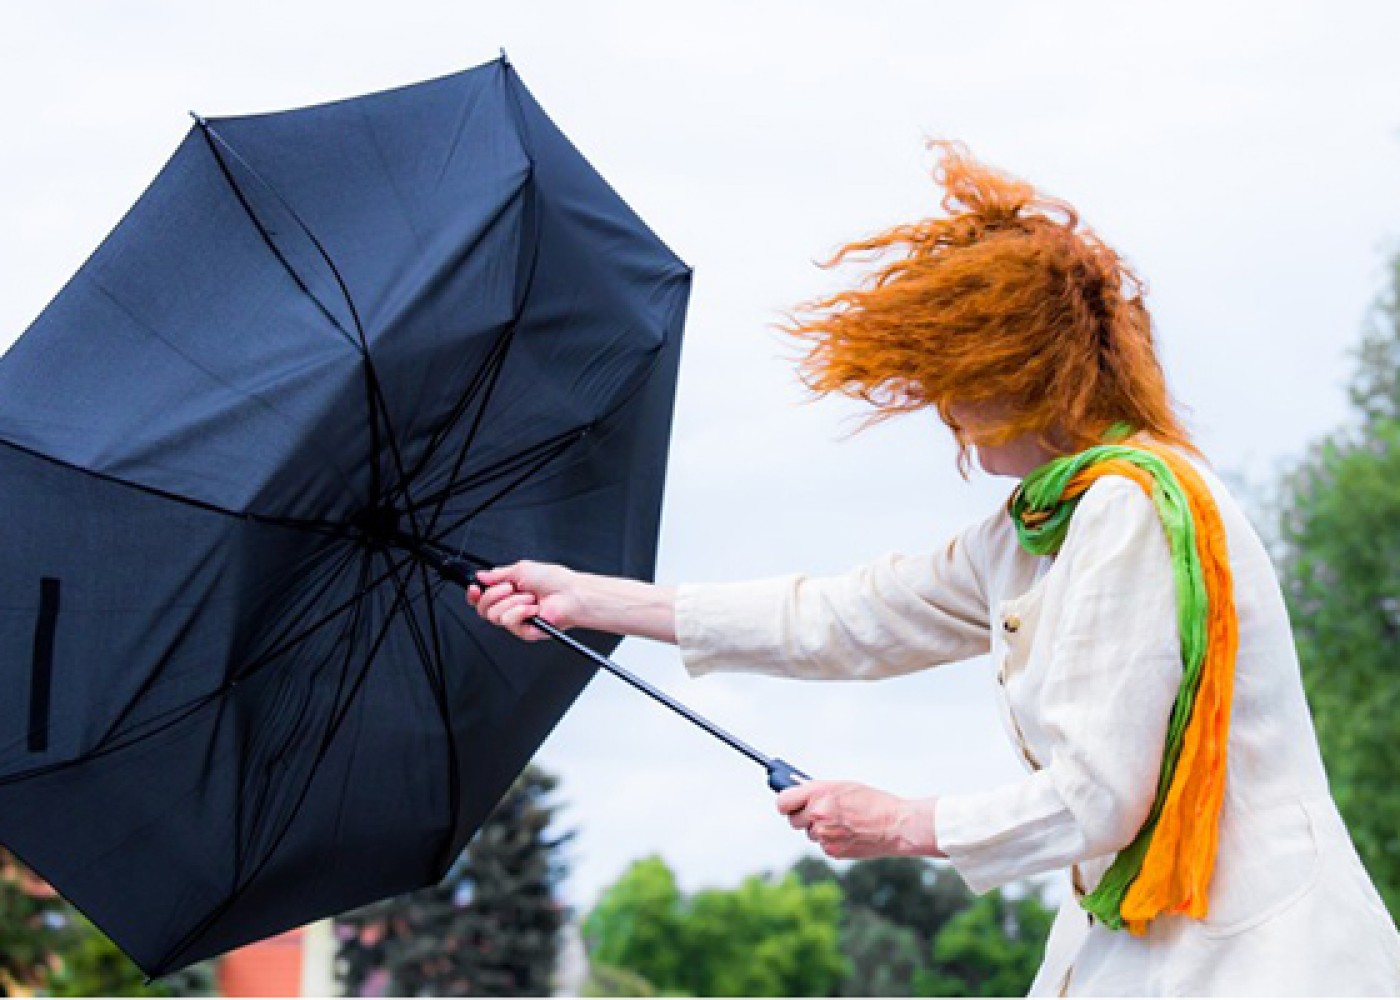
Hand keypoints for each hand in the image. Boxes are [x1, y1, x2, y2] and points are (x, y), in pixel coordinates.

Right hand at [466, 560, 582, 640]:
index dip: (474, 594)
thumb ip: (498, 574)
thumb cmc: (553, 580)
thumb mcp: (520, 569)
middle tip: (511, 588)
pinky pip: (508, 622)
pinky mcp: (524, 632)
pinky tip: (532, 608)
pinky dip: (520, 611)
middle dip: (494, 594)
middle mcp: (511, 606)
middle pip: (483, 608)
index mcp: (509, 591)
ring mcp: (517, 620)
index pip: (483, 598)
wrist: (569, 594)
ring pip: (494, 615)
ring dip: (512, 601)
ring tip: (529, 597)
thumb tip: (481, 576)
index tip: (475, 587)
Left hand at [775, 779, 942, 859]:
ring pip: (810, 834)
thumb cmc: (871, 801)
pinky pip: (822, 845)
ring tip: (842, 822)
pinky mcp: (832, 851)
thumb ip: (817, 791)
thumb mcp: (842, 786)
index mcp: (819, 793)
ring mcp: (824, 834)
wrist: (895, 825)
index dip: (785, 803)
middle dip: (802, 817)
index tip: (788, 804)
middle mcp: (818, 814)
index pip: (783, 801)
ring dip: (819, 829)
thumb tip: (795, 793)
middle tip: (817, 812)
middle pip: (793, 820)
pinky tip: (848, 833)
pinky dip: (831, 840)